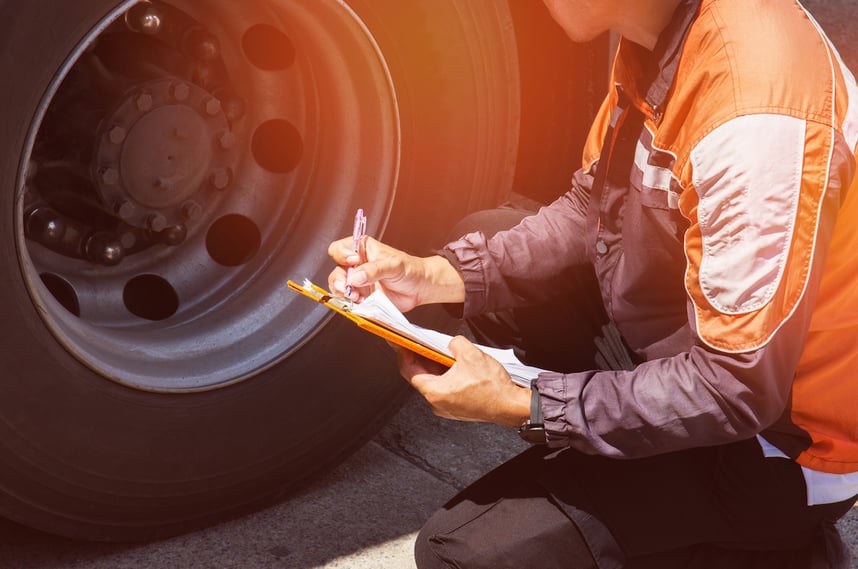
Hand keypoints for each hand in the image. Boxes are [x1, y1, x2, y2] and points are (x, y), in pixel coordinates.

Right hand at [327, 236, 463, 311]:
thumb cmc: (409, 269)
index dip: (342, 255)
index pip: (340, 249)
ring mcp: (358, 283)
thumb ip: (374, 270)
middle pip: (336, 271)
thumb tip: (356, 277)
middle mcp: (357, 266)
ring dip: (344, 293)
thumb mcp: (393, 265)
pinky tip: (360, 302)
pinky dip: (351, 303)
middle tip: (349, 286)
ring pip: (339, 287)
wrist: (419, 288)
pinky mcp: (361, 297)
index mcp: (362, 250)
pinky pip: (348, 301)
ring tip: (356, 296)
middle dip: (339, 280)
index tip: (353, 262)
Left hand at [396, 335, 530, 426]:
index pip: (409, 371)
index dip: (404, 355)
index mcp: (435, 392)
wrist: (511, 406)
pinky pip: (445, 389)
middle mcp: (438, 403)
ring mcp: (447, 408)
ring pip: (434, 383)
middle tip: (419, 344)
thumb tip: (451, 343)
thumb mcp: (471, 354)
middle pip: (420, 377)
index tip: (401, 344)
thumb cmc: (493, 388)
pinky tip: (453, 365)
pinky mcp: (457, 408)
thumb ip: (454, 343)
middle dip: (421, 359)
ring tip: (440, 352)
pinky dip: (445, 376)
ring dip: (435, 367)